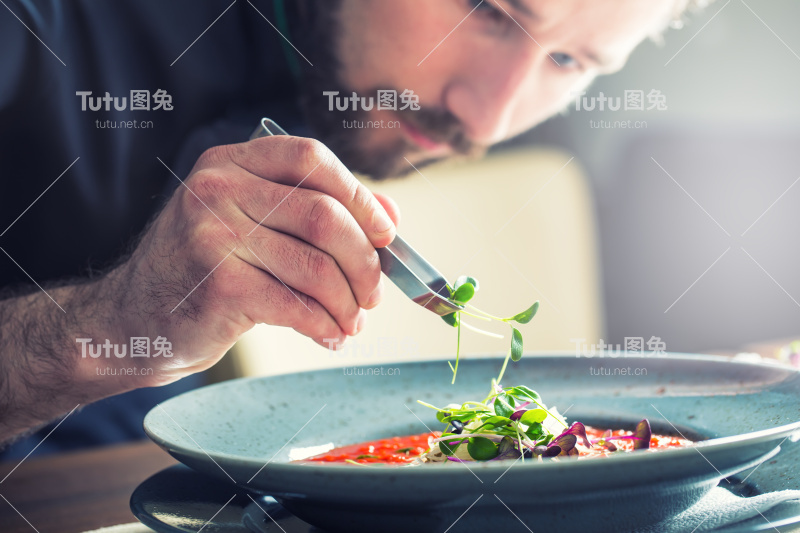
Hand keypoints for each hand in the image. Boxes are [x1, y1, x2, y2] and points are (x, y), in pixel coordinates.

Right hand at [99, 136, 399, 385]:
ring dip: (348, 303)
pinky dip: (324, 326)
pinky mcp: (217, 284)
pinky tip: (329, 336)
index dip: (360, 195)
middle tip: (373, 294)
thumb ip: (316, 210)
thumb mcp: (252, 224)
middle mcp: (218, 189)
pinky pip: (296, 305)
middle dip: (364, 262)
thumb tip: (390, 216)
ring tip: (352, 322)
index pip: (312, 159)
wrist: (134, 317)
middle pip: (325, 216)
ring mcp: (213, 234)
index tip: (385, 233)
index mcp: (231, 162)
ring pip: (316, 266)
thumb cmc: (206, 269)